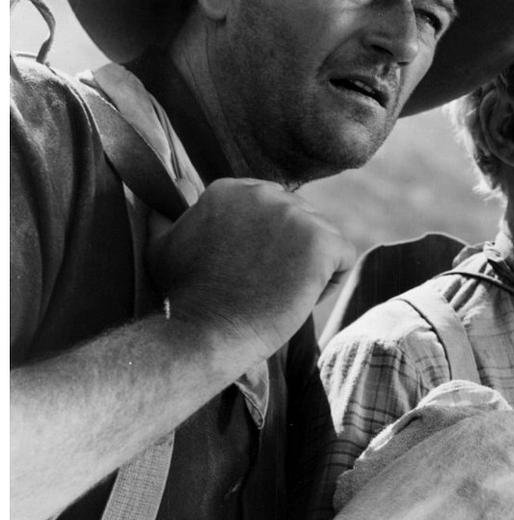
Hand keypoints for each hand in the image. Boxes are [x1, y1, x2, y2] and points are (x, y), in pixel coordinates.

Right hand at [147, 178, 356, 363]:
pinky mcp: (322, 240)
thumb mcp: (163, 248)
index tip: (243, 269)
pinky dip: (328, 283)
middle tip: (262, 285)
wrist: (207, 332)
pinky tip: (299, 298)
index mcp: (231, 187)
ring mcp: (296, 214)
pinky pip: (344, 258)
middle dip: (289, 254)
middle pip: (301, 221)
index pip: (272, 210)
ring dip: (309, 269)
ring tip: (277, 293)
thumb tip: (170, 197)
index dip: (263, 245)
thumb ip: (168, 217)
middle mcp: (265, 192)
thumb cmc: (186, 298)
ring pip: (324, 239)